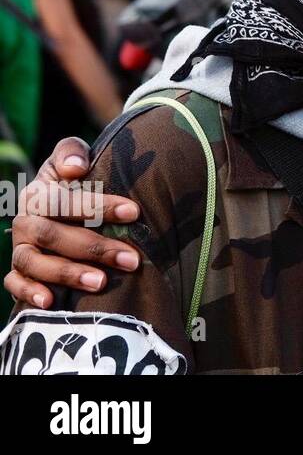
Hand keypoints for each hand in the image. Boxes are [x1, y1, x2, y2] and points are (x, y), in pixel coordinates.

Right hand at [3, 137, 140, 308]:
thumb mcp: (72, 159)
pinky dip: (29, 293)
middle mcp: (25, 223)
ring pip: (36, 263)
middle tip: (131, 259)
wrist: (60, 206)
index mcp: (38, 195)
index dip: (99, 206)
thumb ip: (71, 152)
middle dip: (95, 248)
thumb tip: (76, 168)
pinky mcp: (18, 272)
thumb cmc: (74, 182)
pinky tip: (51, 302)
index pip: (64, 201)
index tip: (135, 212)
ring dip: (68, 273)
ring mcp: (20, 249)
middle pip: (54, 236)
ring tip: (101, 282)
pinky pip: (14, 285)